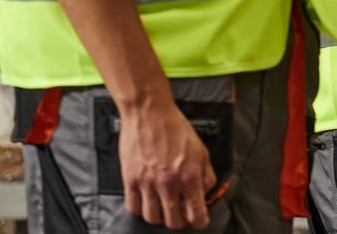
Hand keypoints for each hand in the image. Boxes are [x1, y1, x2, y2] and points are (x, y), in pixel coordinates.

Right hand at [118, 95, 216, 228]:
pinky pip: (133, 208)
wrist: (150, 113)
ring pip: (152, 218)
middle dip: (179, 221)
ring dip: (159, 216)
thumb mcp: (201, 150)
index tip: (199, 221)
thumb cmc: (175, 128)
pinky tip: (146, 200)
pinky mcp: (130, 180)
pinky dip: (140, 209)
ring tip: (162, 207)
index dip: (199, 221)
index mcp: (190, 176)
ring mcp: (148, 183)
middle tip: (179, 213)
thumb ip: (206, 174)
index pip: (196, 214)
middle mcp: (169, 183)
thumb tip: (206, 193)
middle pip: (173, 221)